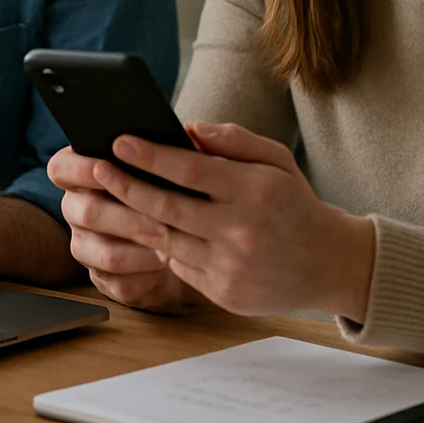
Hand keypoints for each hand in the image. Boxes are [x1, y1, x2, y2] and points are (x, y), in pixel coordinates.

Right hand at [47, 145, 209, 312]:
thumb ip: (172, 148)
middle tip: (160, 219)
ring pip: (104, 252)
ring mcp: (87, 246)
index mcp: (81, 175)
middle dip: (126, 215)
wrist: (185, 238)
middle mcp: (77, 210)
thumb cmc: (173, 190)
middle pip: (86, 212)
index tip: (106, 165)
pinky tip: (169, 263)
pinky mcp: (104, 279)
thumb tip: (191, 134)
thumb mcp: (171, 164)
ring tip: (169, 243)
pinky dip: (146, 273)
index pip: (62, 168)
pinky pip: (118, 281)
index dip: (81, 168)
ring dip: (138, 247)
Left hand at [96, 123, 374, 319]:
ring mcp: (230, 267)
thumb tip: (188, 129)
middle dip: (126, 185)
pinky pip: (179, 266)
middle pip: (167, 207)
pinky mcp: (223, 293)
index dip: (150, 155)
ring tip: (111, 197)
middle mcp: (241, 231)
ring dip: (135, 218)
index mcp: (255, 191)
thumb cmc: (294, 204)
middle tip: (97, 167)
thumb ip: (233, 140)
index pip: (190, 170)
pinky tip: (148, 228)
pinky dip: (162, 246)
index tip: (120, 140)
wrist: (327, 264)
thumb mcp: (276, 161)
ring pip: (166, 239)